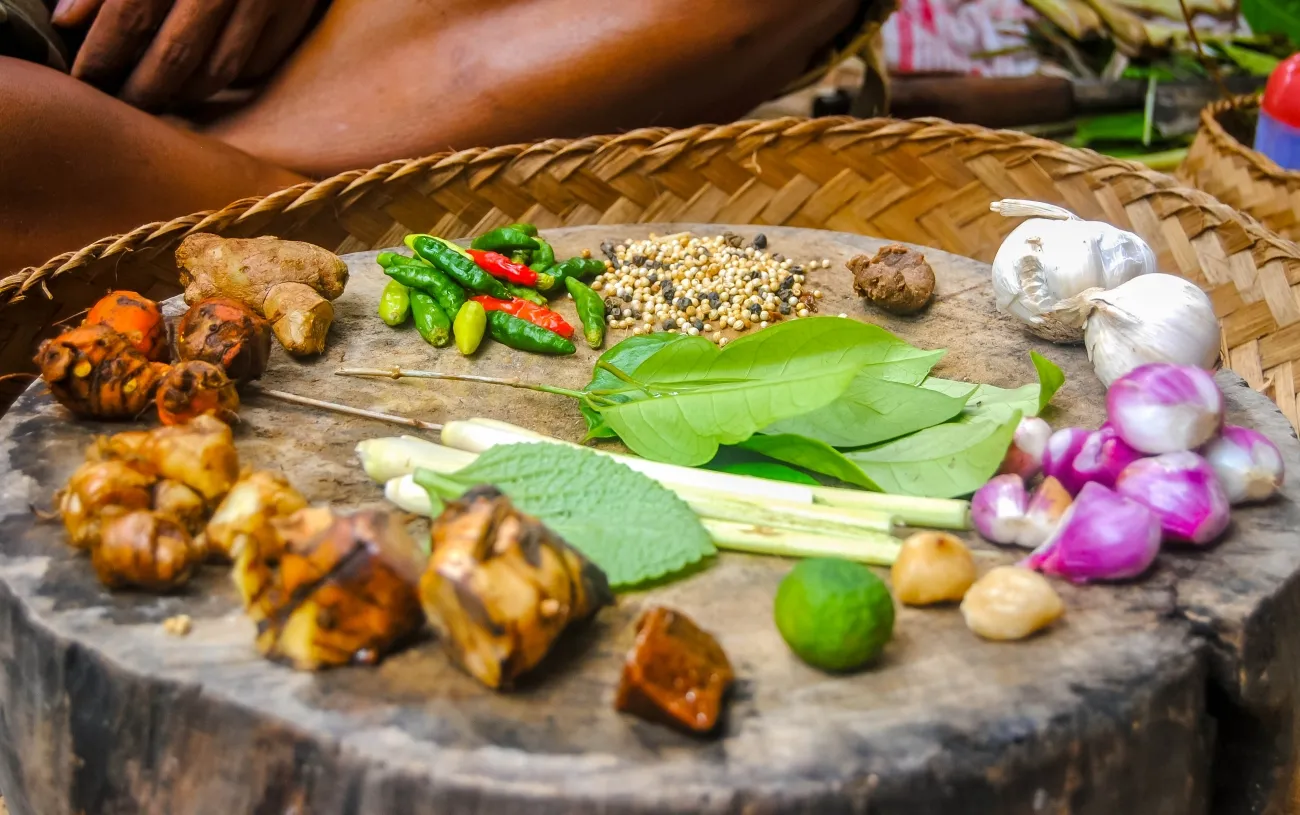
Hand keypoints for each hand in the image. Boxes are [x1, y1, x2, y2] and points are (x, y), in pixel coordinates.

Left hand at [54, 0, 320, 108]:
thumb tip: (66, 20)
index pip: (129, 19)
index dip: (102, 57)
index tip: (84, 80)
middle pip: (175, 58)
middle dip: (142, 91)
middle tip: (120, 104)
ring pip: (219, 71)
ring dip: (184, 95)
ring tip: (159, 98)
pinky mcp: (296, 9)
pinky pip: (258, 64)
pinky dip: (229, 79)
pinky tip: (203, 79)